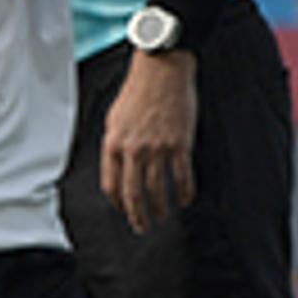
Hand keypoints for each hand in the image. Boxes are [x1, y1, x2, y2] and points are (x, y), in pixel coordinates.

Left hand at [102, 50, 199, 230]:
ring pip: (158, 189)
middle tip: (143, 226)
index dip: (118, 203)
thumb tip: (118, 167)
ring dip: (161, 208)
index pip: (111, 185)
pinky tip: (185, 199)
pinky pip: (182, 176)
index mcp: (113, 144)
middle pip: (133, 193)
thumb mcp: (115, 118)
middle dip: (138, 215)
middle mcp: (133, 150)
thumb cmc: (138, 91)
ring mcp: (157, 148)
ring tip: (164, 216)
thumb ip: (115, 144)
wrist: (162, 71)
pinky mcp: (180, 144)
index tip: (125, 210)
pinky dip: (185, 192)